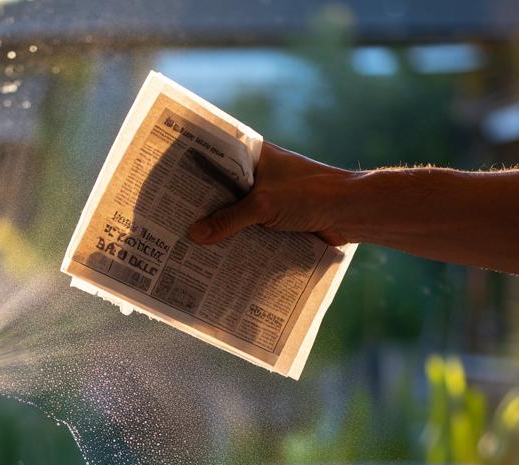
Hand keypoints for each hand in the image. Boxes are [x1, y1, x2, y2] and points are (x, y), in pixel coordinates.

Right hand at [187, 142, 357, 246]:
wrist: (353, 213)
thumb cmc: (311, 194)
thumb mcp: (264, 205)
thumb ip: (229, 220)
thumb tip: (195, 236)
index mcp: (254, 155)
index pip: (215, 157)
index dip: (191, 170)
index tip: (165, 183)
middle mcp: (259, 173)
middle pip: (221, 189)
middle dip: (201, 206)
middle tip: (170, 220)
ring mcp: (268, 197)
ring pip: (235, 212)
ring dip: (220, 227)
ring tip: (187, 243)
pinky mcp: (277, 219)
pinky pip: (250, 229)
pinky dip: (238, 240)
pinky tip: (219, 255)